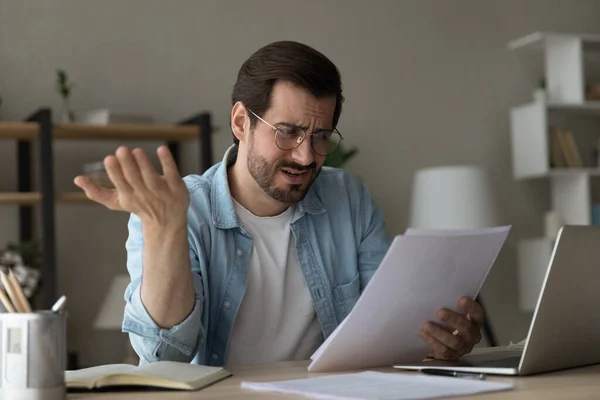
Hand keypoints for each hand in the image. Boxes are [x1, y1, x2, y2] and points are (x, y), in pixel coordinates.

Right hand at [74, 145, 189, 227]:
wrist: (167, 222)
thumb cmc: (138, 206)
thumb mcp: (116, 202)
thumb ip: (96, 192)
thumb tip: (76, 179)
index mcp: (128, 197)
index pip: (121, 184)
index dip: (115, 172)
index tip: (109, 159)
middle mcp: (145, 195)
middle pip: (135, 180)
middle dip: (127, 165)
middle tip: (121, 150)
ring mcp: (162, 192)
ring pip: (151, 177)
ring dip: (143, 163)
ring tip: (136, 150)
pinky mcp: (176, 187)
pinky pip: (171, 173)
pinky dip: (167, 162)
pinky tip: (161, 149)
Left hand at [419, 296, 483, 359]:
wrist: (445, 343)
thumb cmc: (449, 323)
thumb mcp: (453, 313)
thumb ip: (450, 306)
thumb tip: (437, 293)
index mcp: (475, 322)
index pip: (478, 314)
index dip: (471, 307)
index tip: (462, 299)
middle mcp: (472, 336)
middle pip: (467, 329)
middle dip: (453, 320)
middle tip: (440, 312)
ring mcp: (463, 347)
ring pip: (454, 342)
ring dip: (439, 332)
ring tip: (427, 324)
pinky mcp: (451, 356)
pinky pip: (443, 350)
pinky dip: (432, 341)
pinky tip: (423, 332)